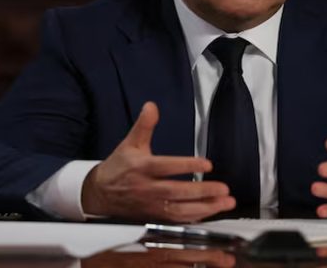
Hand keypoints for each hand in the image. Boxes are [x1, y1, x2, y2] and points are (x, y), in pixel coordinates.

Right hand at [82, 102, 235, 221]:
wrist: (99, 194)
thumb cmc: (119, 166)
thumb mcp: (130, 143)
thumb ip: (144, 125)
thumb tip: (152, 105)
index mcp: (142, 168)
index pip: (166, 167)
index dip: (186, 167)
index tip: (207, 164)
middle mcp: (148, 189)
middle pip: (176, 192)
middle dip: (202, 192)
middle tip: (224, 188)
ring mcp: (152, 205)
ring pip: (180, 210)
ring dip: (205, 208)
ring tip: (226, 202)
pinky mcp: (155, 216)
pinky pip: (177, 220)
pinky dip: (196, 217)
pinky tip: (213, 211)